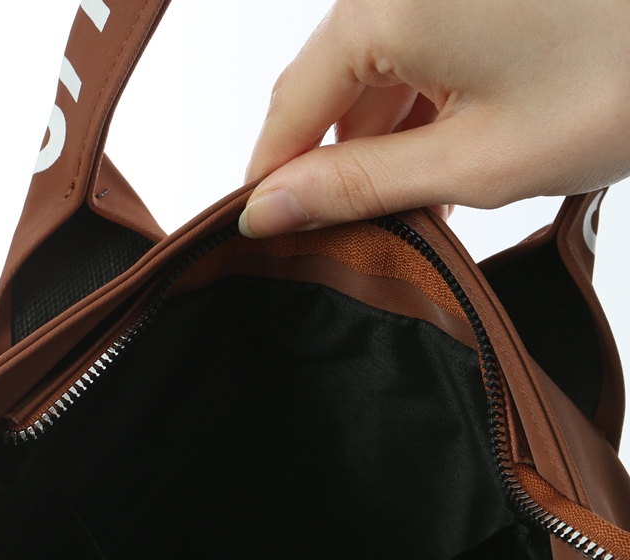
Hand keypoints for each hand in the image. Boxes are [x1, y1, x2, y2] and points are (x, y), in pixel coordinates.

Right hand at [239, 0, 629, 237]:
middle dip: (335, 163)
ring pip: (376, 71)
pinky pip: (419, 48)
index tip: (262, 232)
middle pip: (330, 85)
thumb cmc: (612, 86)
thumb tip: (270, 209)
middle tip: (353, 237)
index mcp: (386, 5)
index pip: (290, 104)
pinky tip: (447, 164)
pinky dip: (422, 110)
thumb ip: (358, 187)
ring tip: (420, 209)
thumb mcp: (471, 163)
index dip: (272, 176)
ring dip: (384, 143)